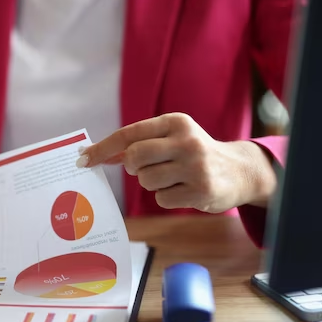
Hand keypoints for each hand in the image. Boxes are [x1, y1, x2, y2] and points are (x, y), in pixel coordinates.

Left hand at [77, 112, 276, 212]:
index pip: (129, 133)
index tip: (82, 159)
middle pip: (134, 157)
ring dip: (152, 183)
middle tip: (145, 167)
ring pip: (146, 180)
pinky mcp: (201, 190)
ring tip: (173, 177)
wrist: (239, 171)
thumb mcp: (170, 139)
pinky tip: (184, 189)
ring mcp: (195, 166)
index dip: (103, 148)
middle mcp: (187, 141)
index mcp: (176, 122)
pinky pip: (161, 199)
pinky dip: (167, 197)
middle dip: (133, 166)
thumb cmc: (194, 153)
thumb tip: (97, 155)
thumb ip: (137, 144)